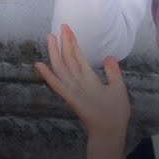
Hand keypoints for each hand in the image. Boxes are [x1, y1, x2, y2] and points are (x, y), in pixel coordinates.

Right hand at [36, 24, 128, 158]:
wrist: (112, 132)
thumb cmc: (116, 113)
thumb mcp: (118, 88)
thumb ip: (113, 73)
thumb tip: (109, 56)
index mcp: (89, 79)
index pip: (78, 57)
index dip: (73, 43)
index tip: (67, 29)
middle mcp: (79, 83)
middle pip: (68, 59)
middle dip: (64, 43)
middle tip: (59, 26)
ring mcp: (74, 90)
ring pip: (62, 68)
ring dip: (55, 54)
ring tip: (50, 38)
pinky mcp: (72, 99)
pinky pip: (58, 86)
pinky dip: (48, 76)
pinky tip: (40, 66)